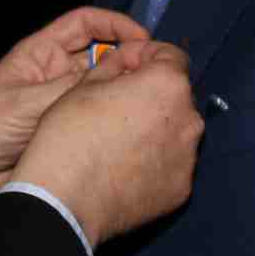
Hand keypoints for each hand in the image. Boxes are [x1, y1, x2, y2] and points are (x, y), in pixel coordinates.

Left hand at [0, 7, 151, 221]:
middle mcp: (56, 74)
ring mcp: (65, 104)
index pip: (84, 25)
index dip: (114, 25)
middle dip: (128, 59)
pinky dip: (117, 116)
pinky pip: (99, 118)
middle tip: (154, 72)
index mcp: (40, 54)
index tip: (143, 39)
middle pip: (102, 54)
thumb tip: (118, 75)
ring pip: (104, 87)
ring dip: (124, 89)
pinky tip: (136, 122)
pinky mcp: (70, 132)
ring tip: (150, 97)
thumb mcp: (26, 102)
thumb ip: (70, 88)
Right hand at [12, 43, 201, 244]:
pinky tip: (125, 168)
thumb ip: (115, 65)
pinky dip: (154, 162)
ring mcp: (188, 158)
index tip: (125, 65)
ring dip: (155, 129)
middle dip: (152, 94)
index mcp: (168, 85)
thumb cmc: (70, 135)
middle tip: (118, 104)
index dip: (145, 55)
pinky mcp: (181, 189)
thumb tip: (124, 62)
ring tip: (120, 141)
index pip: (172, 56)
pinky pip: (171, 165)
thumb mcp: (85, 85)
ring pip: (176, 132)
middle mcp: (189, 119)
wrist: (65, 200)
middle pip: (176, 96)